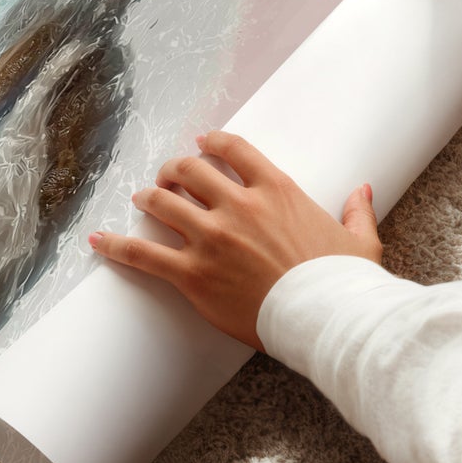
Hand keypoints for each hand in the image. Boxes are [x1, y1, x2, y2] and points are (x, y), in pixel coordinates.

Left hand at [88, 130, 379, 350]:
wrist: (326, 319)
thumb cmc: (344, 283)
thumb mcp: (359, 241)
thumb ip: (356, 211)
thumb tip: (363, 190)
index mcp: (276, 190)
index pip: (233, 150)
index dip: (211, 143)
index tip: (201, 144)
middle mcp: (238, 206)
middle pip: (189, 171)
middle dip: (173, 169)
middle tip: (167, 176)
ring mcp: (212, 238)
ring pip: (163, 203)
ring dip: (148, 198)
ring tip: (141, 199)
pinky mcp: (193, 274)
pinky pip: (144, 254)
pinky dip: (117, 245)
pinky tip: (98, 240)